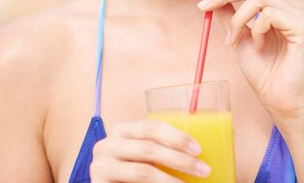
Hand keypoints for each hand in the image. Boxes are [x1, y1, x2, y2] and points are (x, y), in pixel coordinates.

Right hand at [90, 119, 210, 181]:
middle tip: (203, 170)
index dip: (175, 136)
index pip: (149, 127)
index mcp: (121, 131)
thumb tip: (198, 154)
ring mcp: (100, 166)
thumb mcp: (144, 157)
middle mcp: (107, 145)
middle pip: (147, 148)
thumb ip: (161, 151)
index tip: (198, 149)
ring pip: (142, 171)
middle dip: (179, 160)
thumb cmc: (131, 174)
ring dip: (170, 181)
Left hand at [195, 0, 303, 120]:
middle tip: (203, 6)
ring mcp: (302, 15)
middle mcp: (294, 6)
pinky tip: (258, 46)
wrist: (280, 100)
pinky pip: (270, 14)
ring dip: (238, 18)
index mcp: (281, 5)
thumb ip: (226, 13)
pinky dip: (256, 29)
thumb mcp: (237, 35)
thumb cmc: (263, 71)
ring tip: (234, 39)